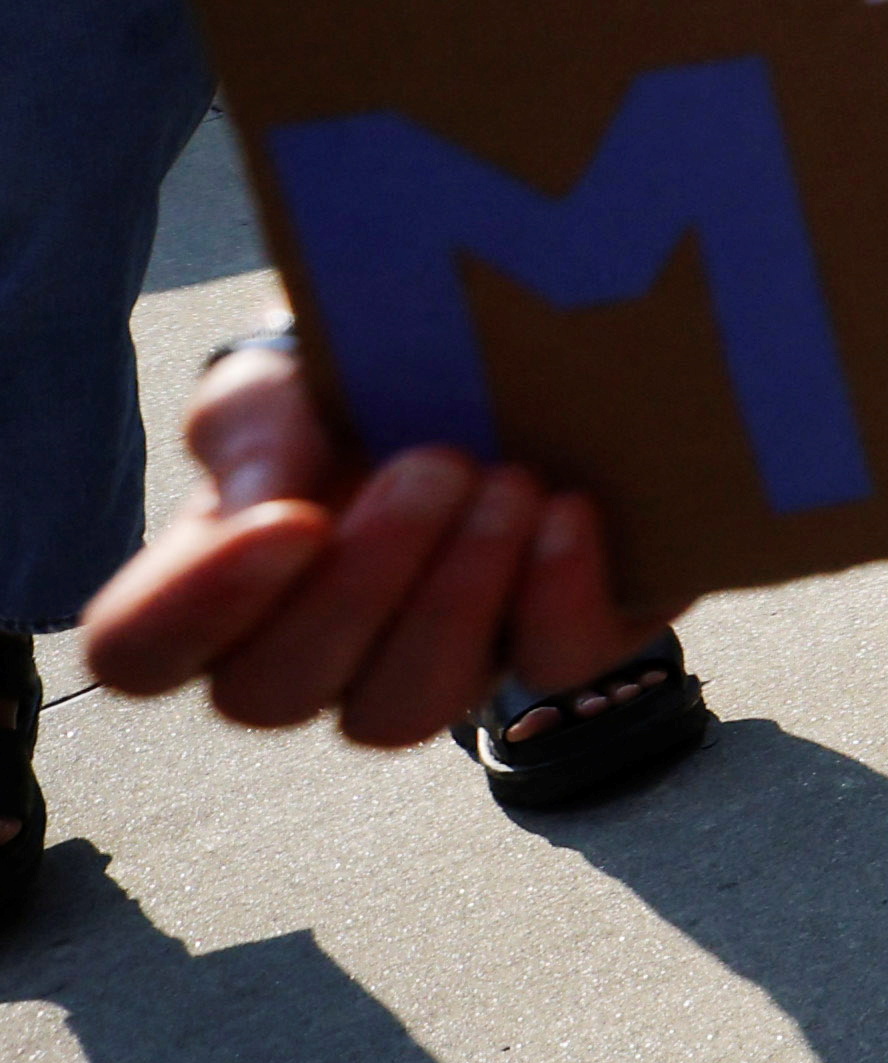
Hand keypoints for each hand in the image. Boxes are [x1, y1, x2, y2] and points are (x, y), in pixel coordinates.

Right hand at [73, 332, 670, 745]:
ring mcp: (429, 668)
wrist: (508, 352)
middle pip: (278, 692)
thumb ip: (254, 427)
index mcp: (217, 592)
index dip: (196, 609)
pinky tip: (569, 513)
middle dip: (362, 581)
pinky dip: (562, 595)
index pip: (142, 652)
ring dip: (457, 599)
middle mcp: (310, 658)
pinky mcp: (550, 643)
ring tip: (507, 484)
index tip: (291, 520)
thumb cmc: (361, 383)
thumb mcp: (286, 378)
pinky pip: (551, 668)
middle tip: (432, 464)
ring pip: (404, 710)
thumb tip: (265, 502)